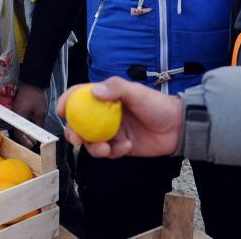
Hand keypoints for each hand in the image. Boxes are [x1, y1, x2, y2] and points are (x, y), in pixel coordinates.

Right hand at [11, 82, 48, 146]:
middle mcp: (14, 114)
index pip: (18, 132)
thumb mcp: (40, 111)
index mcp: (18, 116)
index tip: (31, 145)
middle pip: (17, 130)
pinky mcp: (18, 107)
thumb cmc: (36, 96)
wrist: (32, 81)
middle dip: (24, 138)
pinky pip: (20, 120)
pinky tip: (31, 127)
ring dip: (25, 132)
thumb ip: (39, 124)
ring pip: (18, 125)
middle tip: (32, 143)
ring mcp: (15, 110)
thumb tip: (40, 134)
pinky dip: (25, 125)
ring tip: (33, 137)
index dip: (24, 140)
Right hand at [57, 78, 183, 158]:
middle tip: (76, 138)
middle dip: (73, 132)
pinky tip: (127, 146)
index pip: (79, 96)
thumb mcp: (136, 92)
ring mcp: (111, 131)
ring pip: (91, 141)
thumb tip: (94, 91)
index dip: (66, 101)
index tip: (60, 110)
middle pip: (79, 123)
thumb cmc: (157, 104)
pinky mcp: (120, 147)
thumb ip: (116, 89)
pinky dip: (114, 152)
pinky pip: (109, 152)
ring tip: (105, 148)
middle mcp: (104, 115)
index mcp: (105, 98)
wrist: (179, 127)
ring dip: (93, 147)